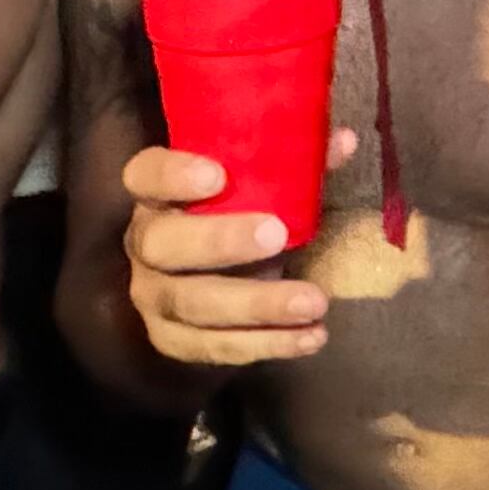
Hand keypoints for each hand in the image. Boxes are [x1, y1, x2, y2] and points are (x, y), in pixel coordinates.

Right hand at [120, 133, 357, 364]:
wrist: (212, 279)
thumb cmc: (238, 216)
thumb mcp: (260, 186)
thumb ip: (295, 163)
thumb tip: (343, 141)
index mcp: (158, 195)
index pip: (145, 175)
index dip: (172, 175)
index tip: (216, 174)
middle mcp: (145, 244)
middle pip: (163, 245)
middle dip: (219, 241)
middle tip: (277, 235)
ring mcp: (153, 296)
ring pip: (192, 304)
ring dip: (257, 305)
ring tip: (313, 301)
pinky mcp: (172, 340)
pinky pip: (214, 347)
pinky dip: (266, 344)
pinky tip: (310, 336)